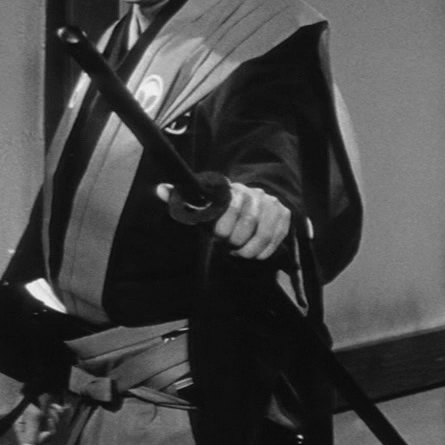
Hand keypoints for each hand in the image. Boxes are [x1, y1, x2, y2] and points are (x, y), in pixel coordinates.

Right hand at [14, 392, 67, 444]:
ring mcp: (39, 418)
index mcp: (21, 425)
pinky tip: (59, 407)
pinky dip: (58, 413)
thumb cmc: (37, 393)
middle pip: (43, 436)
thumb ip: (31, 433)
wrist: (48, 376)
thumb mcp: (34, 414)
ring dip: (54, 417)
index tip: (45, 430)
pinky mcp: (47, 412)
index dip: (41, 438)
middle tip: (48, 413)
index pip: (31, 442)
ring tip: (52, 406)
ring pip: (51, 428)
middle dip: (49, 425)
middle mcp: (29, 423)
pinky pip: (55, 420)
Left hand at [156, 180, 289, 259]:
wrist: (251, 203)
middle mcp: (255, 194)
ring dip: (248, 249)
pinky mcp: (284, 216)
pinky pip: (275, 239)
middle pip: (249, 219)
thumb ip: (181, 199)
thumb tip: (160, 190)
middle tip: (227, 244)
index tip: (217, 235)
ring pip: (263, 232)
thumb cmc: (220, 210)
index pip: (230, 204)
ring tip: (238, 252)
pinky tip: (251, 254)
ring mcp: (272, 204)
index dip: (223, 224)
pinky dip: (262, 251)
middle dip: (235, 238)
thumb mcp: (201, 205)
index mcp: (233, 189)